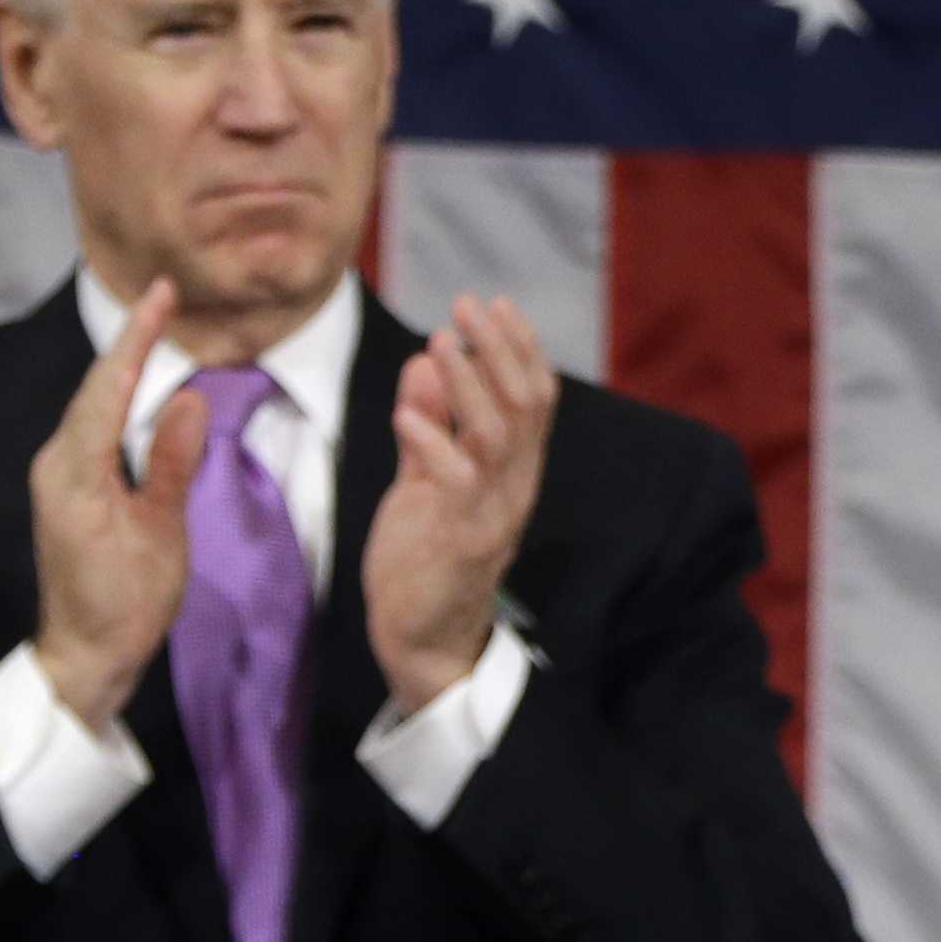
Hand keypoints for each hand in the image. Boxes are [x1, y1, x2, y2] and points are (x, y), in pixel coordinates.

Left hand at [29, 279, 203, 733]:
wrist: (84, 656)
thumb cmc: (127, 604)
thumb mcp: (161, 535)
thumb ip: (171, 463)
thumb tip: (187, 397)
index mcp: (76, 470)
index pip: (109, 387)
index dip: (137, 338)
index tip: (162, 294)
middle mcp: (56, 462)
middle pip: (95, 388)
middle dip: (130, 341)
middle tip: (165, 298)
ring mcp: (57, 475)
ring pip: (92, 405)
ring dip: (124, 367)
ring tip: (158, 330)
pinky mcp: (66, 488)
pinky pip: (93, 427)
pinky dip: (118, 397)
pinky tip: (140, 387)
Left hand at [361, 295, 557, 714]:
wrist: (422, 637)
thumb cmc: (424, 556)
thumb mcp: (424, 479)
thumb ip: (429, 424)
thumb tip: (426, 360)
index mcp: (514, 470)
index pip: (535, 397)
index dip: (520, 347)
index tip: (494, 303)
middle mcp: (515, 486)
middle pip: (525, 405)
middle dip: (498, 349)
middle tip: (466, 305)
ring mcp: (492, 513)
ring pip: (498, 434)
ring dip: (469, 383)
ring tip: (441, 340)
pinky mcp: (460, 539)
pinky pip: (455, 482)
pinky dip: (432, 442)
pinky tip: (405, 413)